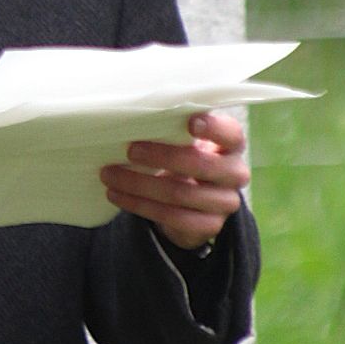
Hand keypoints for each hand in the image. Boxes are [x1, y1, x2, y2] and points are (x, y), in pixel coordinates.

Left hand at [100, 111, 249, 250]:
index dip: (213, 128)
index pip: (230, 133)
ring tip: (109, 174)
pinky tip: (117, 195)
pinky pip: (172, 218)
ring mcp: (225, 202)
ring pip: (180, 194)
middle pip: (200, 165)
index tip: (190, 122)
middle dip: (161, 157)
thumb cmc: (184, 156)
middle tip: (130, 150)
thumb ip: (172, 129)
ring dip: (139, 184)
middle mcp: (235, 173)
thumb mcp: (183, 141)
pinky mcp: (210, 226)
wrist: (193, 202)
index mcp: (231, 144)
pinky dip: (139, 205)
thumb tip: (132, 117)